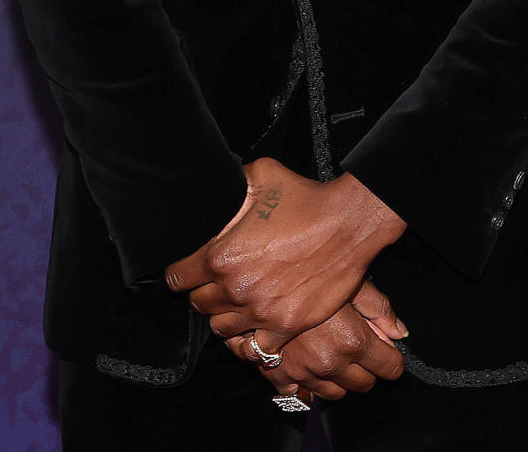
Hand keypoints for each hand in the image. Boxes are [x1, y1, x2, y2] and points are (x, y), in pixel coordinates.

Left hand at [165, 157, 405, 345]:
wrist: (349, 224)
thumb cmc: (306, 199)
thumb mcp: (260, 176)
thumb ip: (231, 189)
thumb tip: (215, 194)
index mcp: (222, 255)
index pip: (179, 277)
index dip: (182, 271)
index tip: (189, 268)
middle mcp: (237, 288)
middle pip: (199, 304)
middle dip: (204, 291)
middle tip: (218, 280)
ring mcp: (262, 312)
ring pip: (222, 328)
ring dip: (225, 315)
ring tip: (237, 301)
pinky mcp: (286, 326)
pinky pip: (254, 349)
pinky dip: (251, 339)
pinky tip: (255, 324)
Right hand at [226, 283, 405, 401]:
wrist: (259, 276)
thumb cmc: (309, 272)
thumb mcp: (351, 279)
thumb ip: (378, 309)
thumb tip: (400, 332)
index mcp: (353, 340)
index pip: (390, 368)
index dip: (391, 358)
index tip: (387, 350)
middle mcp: (330, 363)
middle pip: (364, 385)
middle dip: (366, 368)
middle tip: (358, 346)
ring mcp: (304, 373)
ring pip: (335, 394)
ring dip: (339, 378)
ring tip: (333, 352)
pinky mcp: (279, 376)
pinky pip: (302, 395)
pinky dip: (307, 383)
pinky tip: (307, 362)